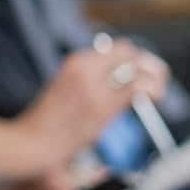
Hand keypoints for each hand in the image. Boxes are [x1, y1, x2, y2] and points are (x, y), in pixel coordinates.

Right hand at [22, 42, 167, 165]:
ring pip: (137, 68)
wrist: (34, 141)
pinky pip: (137, 88)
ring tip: (155, 91)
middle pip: (130, 54)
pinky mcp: (103, 106)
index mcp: (75, 62)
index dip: (133, 59)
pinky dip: (151, 90)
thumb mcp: (65, 87)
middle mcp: (85, 69)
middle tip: (151, 80)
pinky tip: (153, 99)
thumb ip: (90, 78)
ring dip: (152, 77)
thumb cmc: (48, 120)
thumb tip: (120, 75)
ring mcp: (94, 86)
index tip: (137, 72)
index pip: (119, 48)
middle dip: (146, 65)